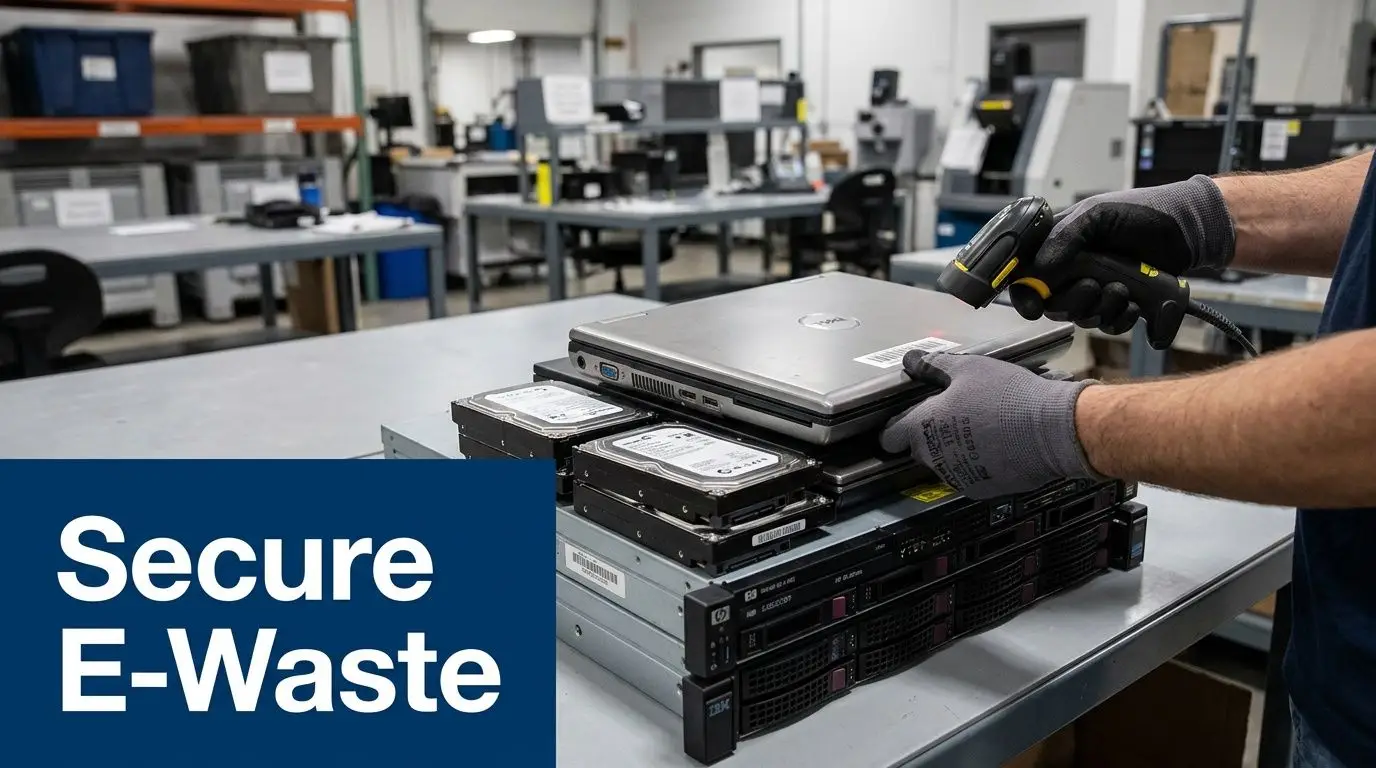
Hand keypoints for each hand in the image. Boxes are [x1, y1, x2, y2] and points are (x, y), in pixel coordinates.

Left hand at [879, 351, 1101, 499]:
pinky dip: (977, 465)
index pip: (890, 437)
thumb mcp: (968, 368)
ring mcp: (956, 477)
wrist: (1052, 430)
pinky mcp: (981, 489)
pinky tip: (996, 446)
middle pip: (918, 449)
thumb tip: (911, 360)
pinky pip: (969, 476)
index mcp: (923, 427)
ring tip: (980, 429)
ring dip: (953, 451)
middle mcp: (934, 458)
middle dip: (929, 436)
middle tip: (953, 416)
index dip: (894, 429)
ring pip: (944, 464)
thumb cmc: (1008, 396)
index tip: (901, 423)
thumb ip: (933, 366)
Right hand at [1008, 174, 1235, 333]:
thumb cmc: (1143, 212)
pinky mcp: (1122, 305)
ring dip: (1102, 309)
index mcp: (1059, 247)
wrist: (1189, 228)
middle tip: (1094, 286)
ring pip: (1083, 318)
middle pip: (1054, 306)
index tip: (1033, 307)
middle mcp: (1074, 272)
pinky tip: (1136, 304)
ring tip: (1124, 289)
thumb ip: (1064, 237)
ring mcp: (1098, 290)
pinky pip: (1110, 326)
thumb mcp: (1097, 214)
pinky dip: (1122, 319)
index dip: (1026, 295)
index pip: (1027, 278)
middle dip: (1073, 302)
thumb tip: (1038, 271)